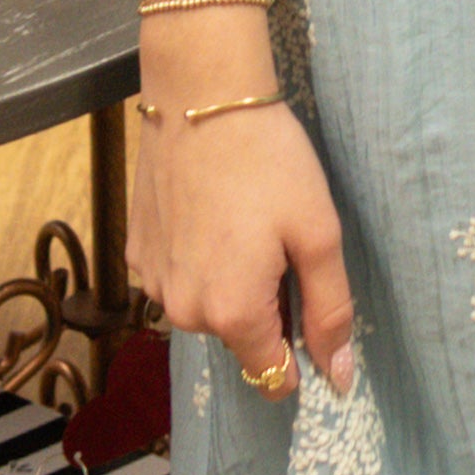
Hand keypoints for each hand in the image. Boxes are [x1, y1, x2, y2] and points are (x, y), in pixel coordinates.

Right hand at [130, 95, 356, 394]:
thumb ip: (330, 311)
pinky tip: (211, 213)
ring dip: (229, 283)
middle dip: (265, 307)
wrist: (200, 97)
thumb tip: (338, 377)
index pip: (272, 376)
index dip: (298, 349)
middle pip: (240, 339)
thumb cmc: (268, 161)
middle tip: (277, 242)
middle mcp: (183, 311)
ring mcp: (152, 282)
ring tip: (243, 222)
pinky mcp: (136, 252)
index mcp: (231, 315)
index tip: (306, 298)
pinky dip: (198, 259)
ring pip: (207, 308)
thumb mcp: (318, 233)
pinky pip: (178, 278)